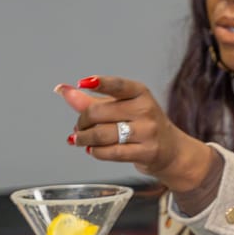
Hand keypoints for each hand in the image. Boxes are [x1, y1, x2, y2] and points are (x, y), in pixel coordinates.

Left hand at [58, 76, 216, 194]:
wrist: (170, 150)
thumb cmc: (141, 125)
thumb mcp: (120, 108)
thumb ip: (89, 100)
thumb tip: (62, 89)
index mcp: (140, 93)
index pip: (119, 85)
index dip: (101, 83)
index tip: (84, 82)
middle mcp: (146, 109)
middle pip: (99, 113)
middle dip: (81, 122)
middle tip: (78, 127)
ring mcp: (148, 131)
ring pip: (101, 134)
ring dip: (83, 139)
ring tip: (79, 139)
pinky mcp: (146, 151)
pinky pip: (110, 152)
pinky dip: (95, 152)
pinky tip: (93, 149)